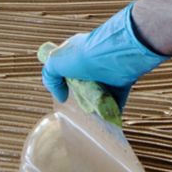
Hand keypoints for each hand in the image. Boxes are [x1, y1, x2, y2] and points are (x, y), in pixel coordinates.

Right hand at [40, 3, 169, 109]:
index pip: (68, 67)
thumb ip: (50, 77)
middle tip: (78, 107)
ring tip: (91, 116)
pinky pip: (115, 99)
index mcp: (76, 53)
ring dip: (95, 105)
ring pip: (99, 92)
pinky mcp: (121, 82)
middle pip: (84, 83)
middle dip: (81, 95)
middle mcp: (92, 62)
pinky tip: (105, 119)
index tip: (64, 93)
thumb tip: (61, 96)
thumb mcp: (55, 62)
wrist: (113, 56)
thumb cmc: (82, 56)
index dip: (65, 80)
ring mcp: (107, 72)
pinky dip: (111, 110)